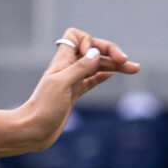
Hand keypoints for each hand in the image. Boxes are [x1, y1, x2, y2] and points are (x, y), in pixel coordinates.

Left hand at [11, 27, 140, 150]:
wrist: (33, 131)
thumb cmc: (43, 108)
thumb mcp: (62, 85)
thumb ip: (79, 68)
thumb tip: (96, 53)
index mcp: (62, 61)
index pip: (75, 37)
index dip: (88, 42)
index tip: (93, 57)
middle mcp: (67, 68)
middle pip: (92, 51)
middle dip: (110, 52)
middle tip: (127, 62)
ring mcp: (71, 81)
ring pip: (96, 66)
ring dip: (114, 65)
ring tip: (134, 69)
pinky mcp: (74, 94)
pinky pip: (92, 79)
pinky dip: (103, 75)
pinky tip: (114, 74)